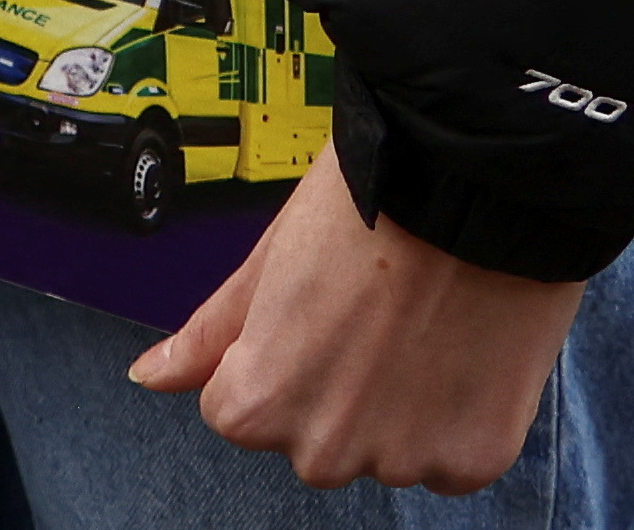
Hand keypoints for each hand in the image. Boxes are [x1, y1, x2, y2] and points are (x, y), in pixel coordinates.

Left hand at [126, 150, 581, 493]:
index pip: (243, 409)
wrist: (483, 174)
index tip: (324, 305)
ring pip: (389, 448)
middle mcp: (323, 449)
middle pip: (318, 438)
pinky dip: (464, 414)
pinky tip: (469, 346)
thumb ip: (212, 334)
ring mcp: (402, 459)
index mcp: (258, 404)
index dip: (285, 348)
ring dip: (405, 404)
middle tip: (381, 310)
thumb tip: (150, 376)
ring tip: (431, 319)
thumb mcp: (273, 256)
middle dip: (342, 388)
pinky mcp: (474, 457)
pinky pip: (455, 458)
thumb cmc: (376, 196)